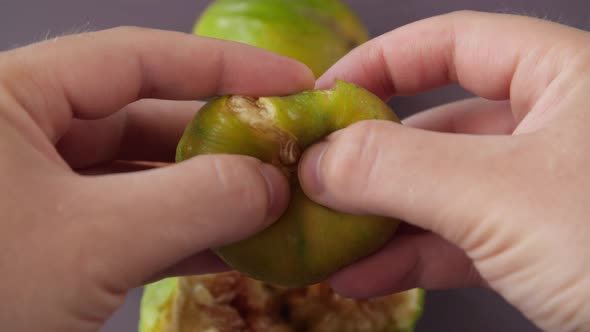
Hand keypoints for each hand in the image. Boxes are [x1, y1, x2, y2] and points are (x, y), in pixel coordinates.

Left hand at [0, 27, 312, 330]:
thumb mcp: (89, 244)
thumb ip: (192, 203)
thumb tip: (271, 185)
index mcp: (9, 98)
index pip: (134, 57)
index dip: (222, 65)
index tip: (288, 78)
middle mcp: (21, 132)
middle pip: (145, 117)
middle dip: (221, 140)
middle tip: (286, 156)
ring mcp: (35, 189)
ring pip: (141, 176)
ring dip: (208, 195)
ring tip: (270, 207)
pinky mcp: (49, 239)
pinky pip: (128, 222)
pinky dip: (180, 234)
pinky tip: (230, 247)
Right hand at [299, 11, 589, 331]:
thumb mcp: (502, 197)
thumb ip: (400, 170)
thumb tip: (319, 160)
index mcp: (563, 78)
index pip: (451, 43)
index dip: (380, 63)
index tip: (324, 95)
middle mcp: (554, 126)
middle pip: (437, 125)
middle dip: (370, 160)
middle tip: (313, 183)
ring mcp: (544, 192)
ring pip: (443, 190)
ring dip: (381, 218)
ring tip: (326, 241)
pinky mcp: (541, 247)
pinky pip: (460, 240)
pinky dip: (410, 257)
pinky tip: (364, 276)